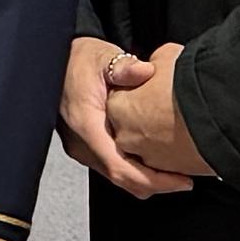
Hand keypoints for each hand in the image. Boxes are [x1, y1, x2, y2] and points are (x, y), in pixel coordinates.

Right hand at [66, 36, 200, 197]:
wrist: (55, 63)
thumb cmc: (77, 60)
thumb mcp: (101, 56)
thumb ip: (122, 65)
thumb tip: (144, 71)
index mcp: (86, 126)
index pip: (120, 168)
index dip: (153, 180)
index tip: (180, 181)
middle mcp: (82, 144)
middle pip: (122, 178)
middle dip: (155, 184)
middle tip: (184, 180)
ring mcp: (83, 148)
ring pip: (118, 175)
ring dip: (145, 177)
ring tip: (174, 171)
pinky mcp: (87, 146)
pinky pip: (114, 165)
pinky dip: (135, 168)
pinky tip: (153, 157)